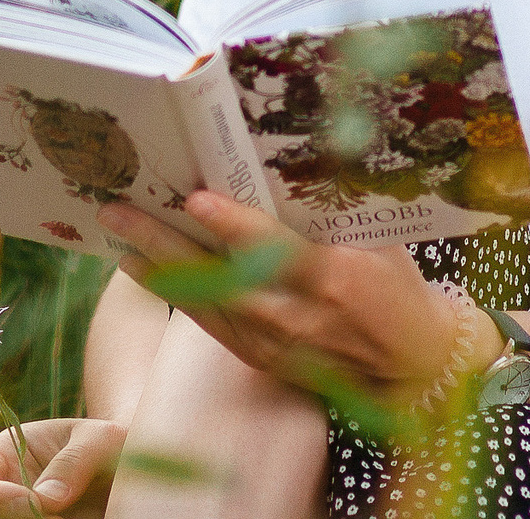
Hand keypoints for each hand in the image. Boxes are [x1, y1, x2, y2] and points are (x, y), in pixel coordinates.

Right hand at [0, 416, 124, 516]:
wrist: (125, 468)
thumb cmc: (108, 444)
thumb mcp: (101, 438)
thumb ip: (76, 459)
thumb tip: (47, 500)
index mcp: (1, 456)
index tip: (35, 503)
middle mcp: (2, 493)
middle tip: (66, 516)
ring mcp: (18, 517)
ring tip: (84, 514)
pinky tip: (87, 517)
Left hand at [101, 191, 479, 398]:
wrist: (413, 367)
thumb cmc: (397, 288)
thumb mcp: (380, 241)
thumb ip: (333, 211)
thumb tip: (288, 160)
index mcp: (334, 280)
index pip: (274, 251)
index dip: (233, 226)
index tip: (196, 200)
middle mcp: (296, 317)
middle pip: (219, 277)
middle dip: (165, 242)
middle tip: (119, 210)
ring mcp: (273, 344)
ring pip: (203, 301)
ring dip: (157, 266)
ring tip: (116, 233)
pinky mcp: (260, 359)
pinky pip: (208, 321)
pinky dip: (174, 291)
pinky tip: (144, 268)